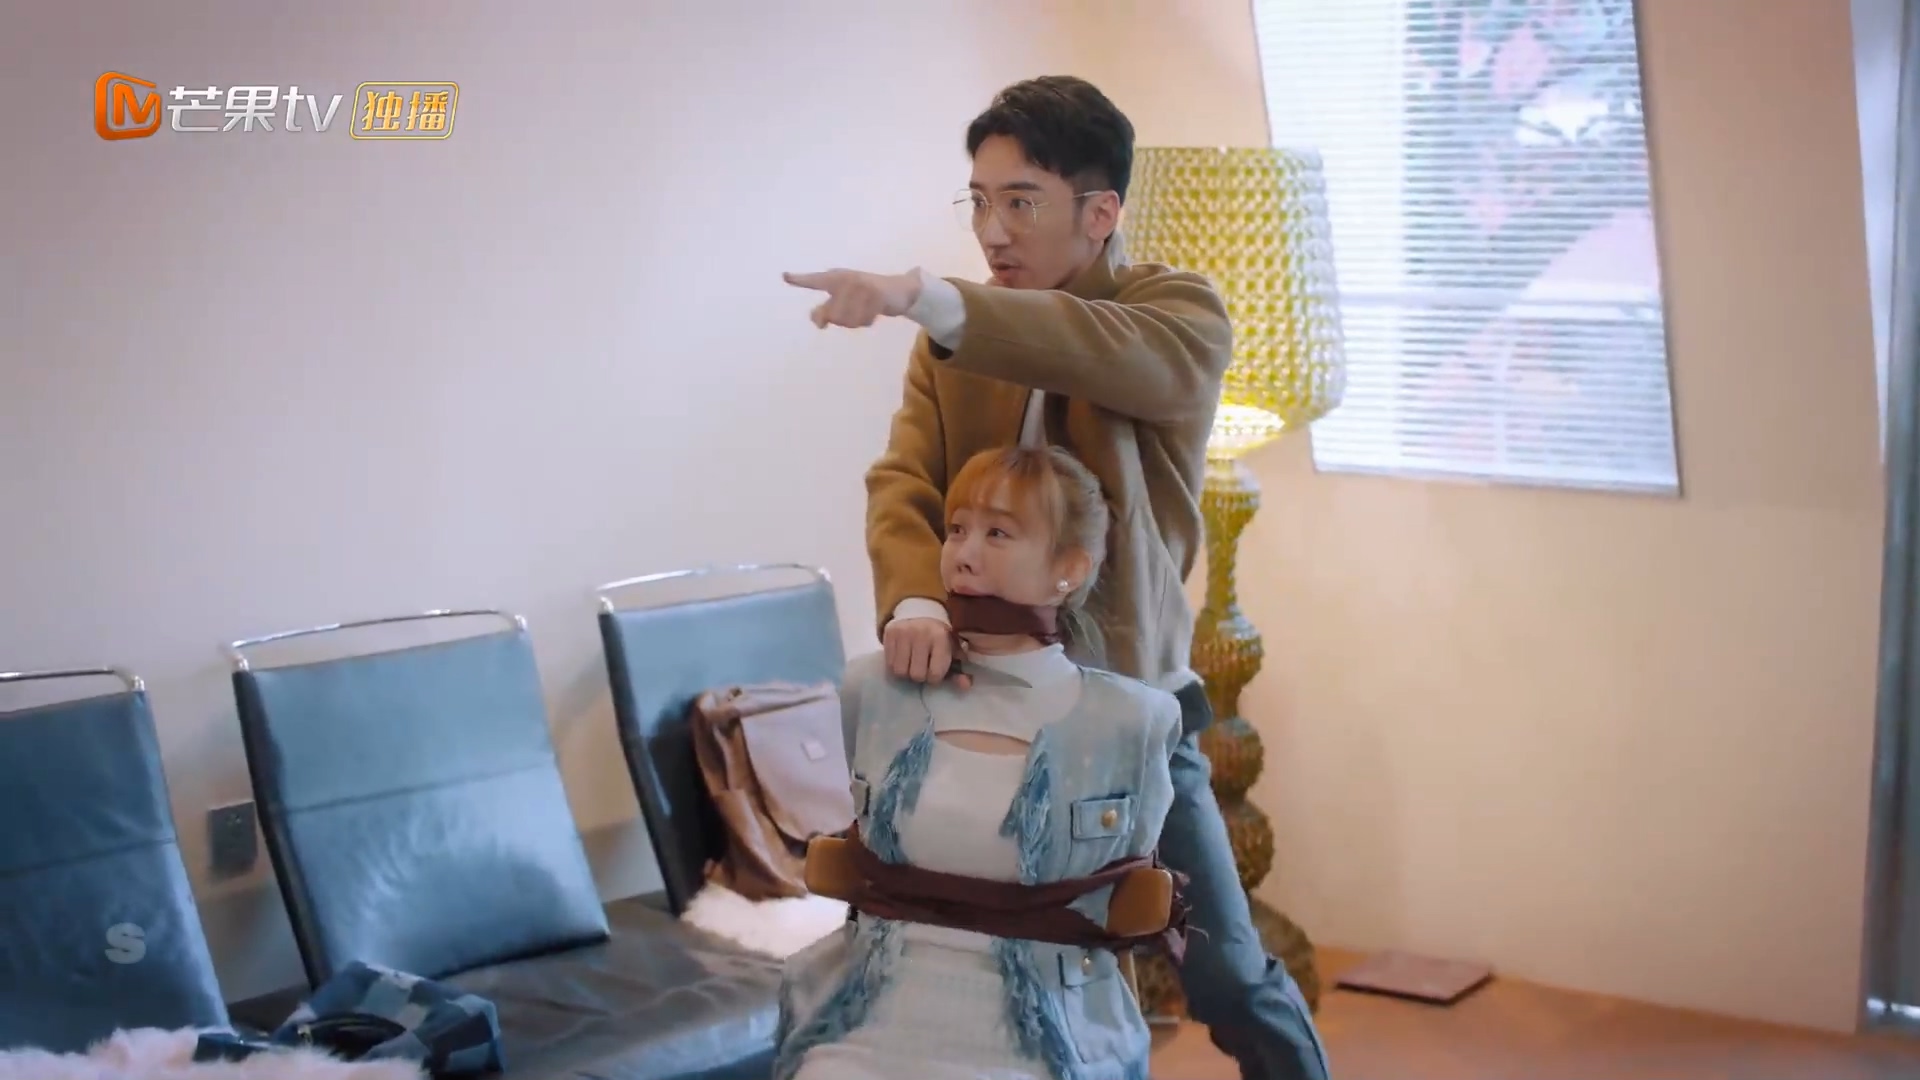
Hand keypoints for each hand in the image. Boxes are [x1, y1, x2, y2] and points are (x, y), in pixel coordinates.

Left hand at [784, 268, 921, 328]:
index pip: (814, 281)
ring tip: (864, 310)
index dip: (799, 280)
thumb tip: (819, 323)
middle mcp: (846, 279)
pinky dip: (868, 321)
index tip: (785, 276)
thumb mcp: (843, 301)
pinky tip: (874, 310)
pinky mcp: (876, 294)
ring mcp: (861, 286)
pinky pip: (863, 321)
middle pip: (832, 316)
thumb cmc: (865, 296)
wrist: (898, 290)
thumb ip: (825, 311)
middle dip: (842, 320)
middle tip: (854, 310)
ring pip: (847, 321)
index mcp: (835, 278)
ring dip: (855, 322)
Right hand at [882, 617, 970, 689]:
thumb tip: (966, 685)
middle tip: (922, 668)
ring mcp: (903, 633)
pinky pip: (889, 664)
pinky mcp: (889, 634)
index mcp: (940, 637)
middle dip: (920, 676)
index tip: (935, 671)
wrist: (920, 612)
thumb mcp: (952, 651)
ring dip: (906, 672)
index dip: (935, 677)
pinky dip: (895, 665)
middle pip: (916, 675)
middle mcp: (921, 634)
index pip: (935, 673)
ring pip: (900, 672)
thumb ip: (959, 670)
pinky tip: (903, 658)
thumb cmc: (939, 637)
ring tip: (911, 664)